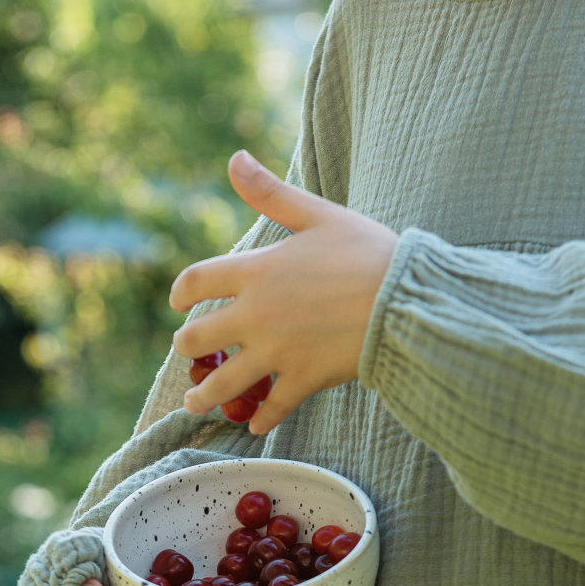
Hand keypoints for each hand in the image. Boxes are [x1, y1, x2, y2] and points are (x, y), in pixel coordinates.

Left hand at [169, 150, 398, 436]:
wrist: (406, 300)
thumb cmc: (368, 252)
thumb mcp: (318, 214)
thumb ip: (271, 194)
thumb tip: (234, 158)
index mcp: (257, 272)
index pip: (196, 281)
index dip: (180, 293)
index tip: (177, 303)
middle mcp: (257, 315)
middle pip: (198, 339)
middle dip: (186, 347)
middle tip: (186, 352)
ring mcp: (277, 353)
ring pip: (224, 383)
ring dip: (203, 396)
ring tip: (193, 404)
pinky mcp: (303, 380)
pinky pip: (273, 408)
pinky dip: (262, 420)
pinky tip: (255, 427)